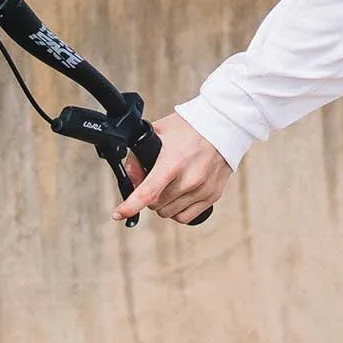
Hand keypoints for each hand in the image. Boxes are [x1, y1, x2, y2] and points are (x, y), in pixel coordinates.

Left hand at [114, 113, 230, 224]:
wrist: (223, 125)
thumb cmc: (189, 127)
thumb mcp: (157, 132)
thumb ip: (138, 157)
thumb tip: (131, 180)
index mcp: (173, 162)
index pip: (148, 192)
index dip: (130, 206)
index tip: (118, 214)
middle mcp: (189, 179)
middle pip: (155, 204)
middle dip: (149, 196)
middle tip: (153, 181)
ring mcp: (203, 189)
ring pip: (169, 213)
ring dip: (162, 204)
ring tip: (168, 185)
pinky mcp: (212, 195)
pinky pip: (186, 217)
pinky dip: (177, 210)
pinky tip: (177, 195)